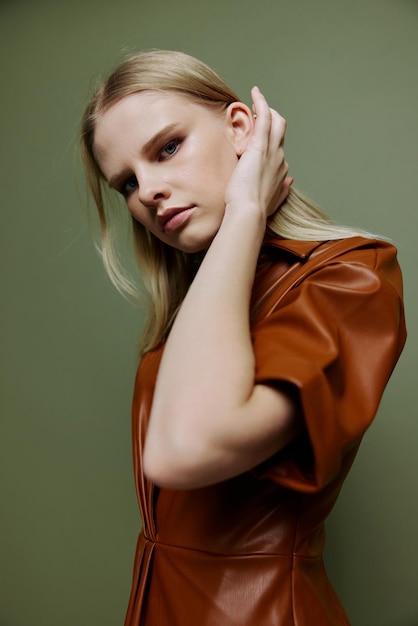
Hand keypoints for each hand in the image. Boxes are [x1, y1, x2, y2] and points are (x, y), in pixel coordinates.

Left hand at [224, 87, 291, 218]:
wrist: (249, 211)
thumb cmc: (255, 209)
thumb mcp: (272, 200)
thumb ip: (282, 190)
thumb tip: (290, 181)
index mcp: (280, 172)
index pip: (279, 150)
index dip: (271, 142)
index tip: (259, 139)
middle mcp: (280, 158)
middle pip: (280, 132)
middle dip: (272, 122)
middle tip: (258, 116)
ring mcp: (272, 150)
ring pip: (276, 122)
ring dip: (267, 110)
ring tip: (256, 102)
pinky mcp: (260, 144)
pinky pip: (264, 116)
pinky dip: (261, 102)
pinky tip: (255, 92)